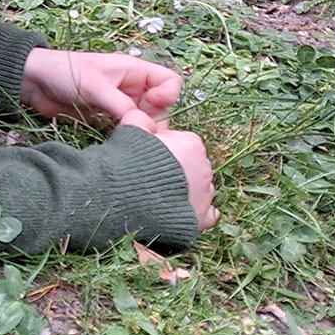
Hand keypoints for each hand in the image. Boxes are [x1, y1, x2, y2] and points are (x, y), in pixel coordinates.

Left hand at [19, 48, 182, 126]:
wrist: (32, 82)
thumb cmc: (64, 72)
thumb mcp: (96, 86)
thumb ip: (121, 106)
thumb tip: (145, 128)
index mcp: (135, 71)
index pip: (170, 81)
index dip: (169, 95)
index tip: (154, 105)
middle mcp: (132, 89)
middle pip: (161, 109)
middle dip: (155, 121)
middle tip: (139, 131)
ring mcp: (121, 105)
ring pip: (145, 124)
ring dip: (140, 133)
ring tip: (128, 140)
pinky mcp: (108, 120)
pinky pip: (127, 132)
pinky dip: (127, 139)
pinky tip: (118, 145)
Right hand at [125, 110, 218, 229]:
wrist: (128, 199)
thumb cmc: (130, 162)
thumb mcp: (131, 129)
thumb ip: (140, 118)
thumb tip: (143, 117)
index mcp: (191, 144)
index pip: (183, 142)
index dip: (165, 148)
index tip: (150, 155)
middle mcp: (204, 168)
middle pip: (193, 165)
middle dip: (178, 168)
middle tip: (153, 175)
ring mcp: (206, 194)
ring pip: (200, 188)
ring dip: (186, 189)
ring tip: (162, 195)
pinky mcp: (203, 218)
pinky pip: (207, 213)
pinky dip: (196, 211)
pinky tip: (180, 210)